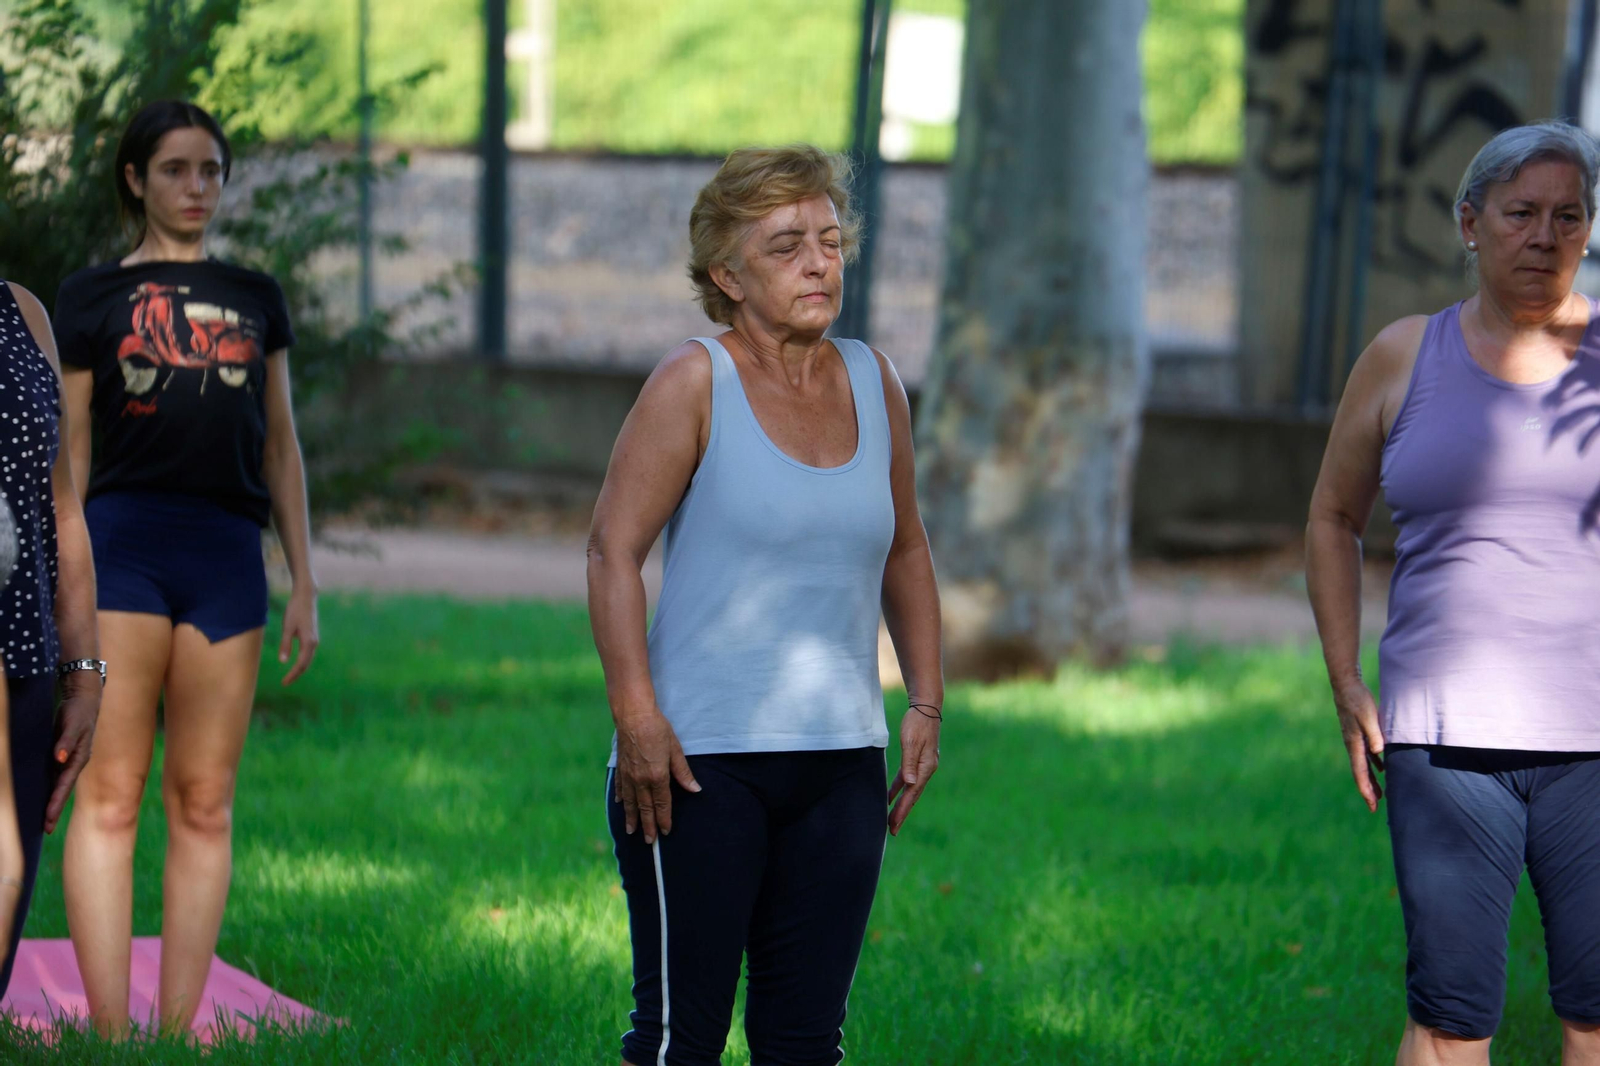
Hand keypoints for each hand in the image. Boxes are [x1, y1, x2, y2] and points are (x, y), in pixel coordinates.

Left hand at [45, 683, 99, 833]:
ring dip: (52, 802)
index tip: (48, 820)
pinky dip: (49, 789)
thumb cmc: (79, 712)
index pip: (64, 786)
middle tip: (46, 830)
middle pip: (62, 791)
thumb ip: (66, 742)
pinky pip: (54, 776)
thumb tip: (59, 759)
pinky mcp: (61, 755)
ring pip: (58, 785)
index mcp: (79, 759)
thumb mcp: (74, 724)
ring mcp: (67, 760)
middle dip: (54, 810)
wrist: (83, 699)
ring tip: (45, 821)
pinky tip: (43, 797)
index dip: (56, 803)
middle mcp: (73, 763)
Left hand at [279, 585, 319, 685]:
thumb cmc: (295, 610)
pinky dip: (302, 661)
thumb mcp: (287, 627)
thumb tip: (283, 662)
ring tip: (289, 676)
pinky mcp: (312, 636)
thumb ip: (286, 644)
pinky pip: (308, 653)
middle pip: (306, 664)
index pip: (301, 664)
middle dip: (296, 674)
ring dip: (299, 668)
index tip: (284, 683)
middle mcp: (314, 642)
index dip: (293, 675)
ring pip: (308, 659)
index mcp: (309, 642)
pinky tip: (294, 663)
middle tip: (285, 683)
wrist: (306, 596)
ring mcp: (314, 639)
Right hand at [614, 708, 699, 844]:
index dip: (664, 819)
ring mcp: (628, 774)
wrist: (633, 714)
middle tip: (649, 841)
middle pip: (645, 807)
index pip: (662, 804)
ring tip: (631, 831)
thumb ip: (683, 772)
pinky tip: (619, 804)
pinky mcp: (620, 766)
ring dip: (631, 817)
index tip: (665, 832)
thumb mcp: (675, 749)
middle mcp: (641, 780)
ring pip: (630, 802)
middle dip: (648, 825)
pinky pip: (619, 787)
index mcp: (657, 776)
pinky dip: (620, 797)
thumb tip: (695, 789)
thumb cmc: (657, 728)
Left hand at [888, 706, 939, 835]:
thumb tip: (909, 784)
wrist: (927, 707)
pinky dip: (898, 789)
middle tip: (892, 831)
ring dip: (901, 804)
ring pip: (910, 790)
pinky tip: (890, 797)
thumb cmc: (917, 723)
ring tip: (891, 819)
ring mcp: (922, 766)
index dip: (902, 810)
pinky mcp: (916, 760)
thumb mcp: (911, 742)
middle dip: (902, 813)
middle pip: (912, 796)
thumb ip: (909, 763)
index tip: (893, 825)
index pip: (912, 794)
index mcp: (926, 767)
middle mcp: (926, 769)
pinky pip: (906, 780)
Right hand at [1333, 678, 1384, 811]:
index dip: (1366, 791)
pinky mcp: (1358, 733)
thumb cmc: (1358, 699)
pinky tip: (1381, 768)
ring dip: (1371, 780)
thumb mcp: (1368, 717)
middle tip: (1375, 807)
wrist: (1345, 685)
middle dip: (1368, 790)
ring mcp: (1354, 739)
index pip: (1360, 773)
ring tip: (1381, 793)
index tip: (1373, 806)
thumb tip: (1379, 753)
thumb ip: (1374, 735)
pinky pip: (1366, 754)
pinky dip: (1373, 765)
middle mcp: (1352, 745)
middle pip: (1361, 773)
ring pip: (1364, 765)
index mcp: (1354, 744)